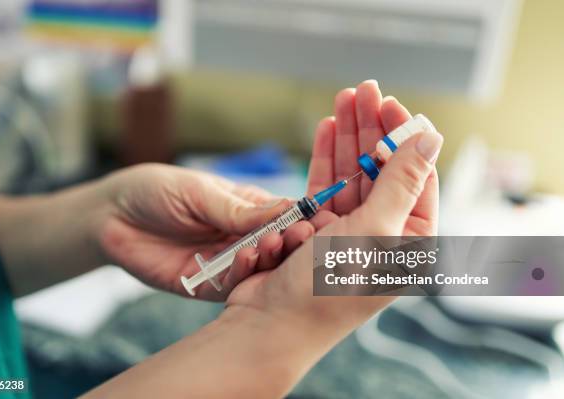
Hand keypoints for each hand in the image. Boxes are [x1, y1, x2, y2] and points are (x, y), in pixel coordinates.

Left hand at [97, 164, 315, 299]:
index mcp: (249, 208)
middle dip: (291, 243)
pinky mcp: (208, 285)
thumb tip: (287, 209)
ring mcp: (228, 262)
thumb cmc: (157, 191)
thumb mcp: (199, 191)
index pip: (286, 215)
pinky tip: (244, 260)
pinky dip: (242, 275)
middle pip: (280, 246)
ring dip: (269, 259)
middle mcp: (244, 237)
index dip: (302, 218)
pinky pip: (233, 286)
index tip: (318, 220)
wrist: (111, 216)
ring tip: (271, 246)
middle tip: (300, 238)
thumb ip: (238, 208)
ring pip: (260, 269)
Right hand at [228, 81, 442, 331]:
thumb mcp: (372, 231)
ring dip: (348, 136)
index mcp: (409, 241)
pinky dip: (325, 158)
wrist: (271, 322)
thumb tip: (431, 139)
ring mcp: (348, 231)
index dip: (404, 137)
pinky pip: (324, 186)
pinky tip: (326, 129)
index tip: (390, 104)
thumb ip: (401, 182)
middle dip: (373, 128)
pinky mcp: (317, 229)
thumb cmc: (326, 286)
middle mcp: (382, 235)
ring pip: (352, 172)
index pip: (414, 176)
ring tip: (344, 99)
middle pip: (382, 169)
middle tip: (364, 90)